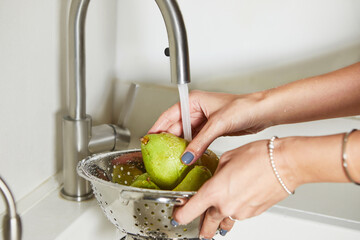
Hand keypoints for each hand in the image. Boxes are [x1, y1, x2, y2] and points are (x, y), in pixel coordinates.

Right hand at [149, 90, 270, 163]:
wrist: (260, 112)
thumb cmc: (243, 107)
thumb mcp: (217, 124)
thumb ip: (200, 142)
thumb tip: (186, 156)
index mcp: (194, 101)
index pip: (169, 115)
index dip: (158, 127)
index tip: (149, 138)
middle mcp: (197, 110)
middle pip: (176, 126)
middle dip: (168, 139)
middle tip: (159, 152)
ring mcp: (204, 120)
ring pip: (186, 135)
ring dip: (180, 145)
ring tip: (171, 156)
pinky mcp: (211, 129)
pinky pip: (196, 140)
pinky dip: (191, 148)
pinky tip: (188, 156)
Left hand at [172, 139, 294, 238]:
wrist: (285, 163)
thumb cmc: (258, 157)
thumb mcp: (227, 159)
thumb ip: (215, 174)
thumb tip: (212, 179)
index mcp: (213, 192)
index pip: (188, 213)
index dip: (179, 216)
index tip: (177, 216)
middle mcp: (225, 207)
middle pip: (206, 227)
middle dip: (201, 228)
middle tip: (198, 229)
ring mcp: (240, 213)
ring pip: (224, 223)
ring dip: (219, 222)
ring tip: (216, 221)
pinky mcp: (253, 214)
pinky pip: (238, 217)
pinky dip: (234, 212)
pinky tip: (237, 202)